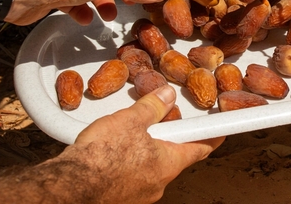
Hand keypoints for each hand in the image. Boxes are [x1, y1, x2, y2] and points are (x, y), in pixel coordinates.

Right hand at [59, 85, 223, 203]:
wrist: (69, 186)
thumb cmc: (100, 157)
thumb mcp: (130, 120)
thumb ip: (152, 107)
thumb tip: (165, 96)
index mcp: (169, 163)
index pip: (201, 148)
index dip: (212, 136)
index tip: (221, 130)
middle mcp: (159, 183)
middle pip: (174, 157)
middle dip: (169, 139)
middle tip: (161, 122)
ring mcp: (140, 195)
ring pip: (152, 168)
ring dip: (146, 151)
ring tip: (126, 135)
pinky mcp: (122, 198)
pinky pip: (132, 177)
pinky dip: (128, 164)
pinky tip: (112, 153)